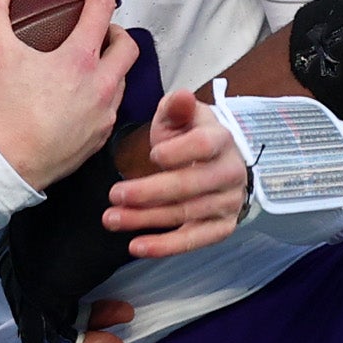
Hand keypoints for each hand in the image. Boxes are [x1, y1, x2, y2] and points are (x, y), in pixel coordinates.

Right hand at [0, 0, 137, 189]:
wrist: (8, 164)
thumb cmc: (5, 111)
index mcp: (80, 60)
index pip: (103, 9)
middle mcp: (102, 86)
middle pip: (128, 46)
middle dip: (116, 30)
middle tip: (98, 28)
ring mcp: (104, 114)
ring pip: (123, 80)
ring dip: (112, 66)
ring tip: (90, 63)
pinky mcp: (99, 138)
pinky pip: (112, 110)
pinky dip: (104, 96)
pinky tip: (83, 98)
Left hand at [103, 88, 254, 256]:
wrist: (216, 164)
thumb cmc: (190, 137)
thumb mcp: (180, 117)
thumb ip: (176, 107)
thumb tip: (182, 96)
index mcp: (222, 140)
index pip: (205, 145)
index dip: (180, 151)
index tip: (152, 155)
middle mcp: (231, 172)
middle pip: (190, 185)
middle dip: (149, 192)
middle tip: (114, 195)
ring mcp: (229, 202)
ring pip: (186, 214)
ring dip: (146, 219)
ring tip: (111, 219)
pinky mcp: (222, 227)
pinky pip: (194, 240)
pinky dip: (165, 246)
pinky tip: (137, 247)